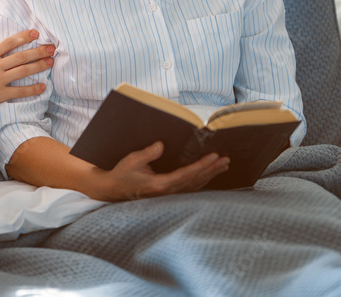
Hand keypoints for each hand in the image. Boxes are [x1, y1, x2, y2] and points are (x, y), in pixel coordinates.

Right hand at [0, 29, 52, 114]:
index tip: (35, 33)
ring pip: (23, 71)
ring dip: (38, 66)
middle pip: (21, 56)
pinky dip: (32, 89)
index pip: (8, 43)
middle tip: (51, 48)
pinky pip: (19, 91)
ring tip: (50, 62)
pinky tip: (43, 87)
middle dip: (38, 50)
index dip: (23, 36)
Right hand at [97, 142, 229, 201]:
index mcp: (159, 184)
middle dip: (211, 169)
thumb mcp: (132, 160)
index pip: (186, 174)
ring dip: (210, 175)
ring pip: (195, 185)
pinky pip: (190, 188)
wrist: (114, 189)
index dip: (201, 166)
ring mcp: (169, 195)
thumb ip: (147, 153)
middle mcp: (167, 192)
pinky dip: (202, 181)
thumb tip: (161, 145)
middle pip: (195, 180)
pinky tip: (210, 176)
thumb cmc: (122, 174)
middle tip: (226, 160)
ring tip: (223, 166)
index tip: (213, 157)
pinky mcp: (169, 194)